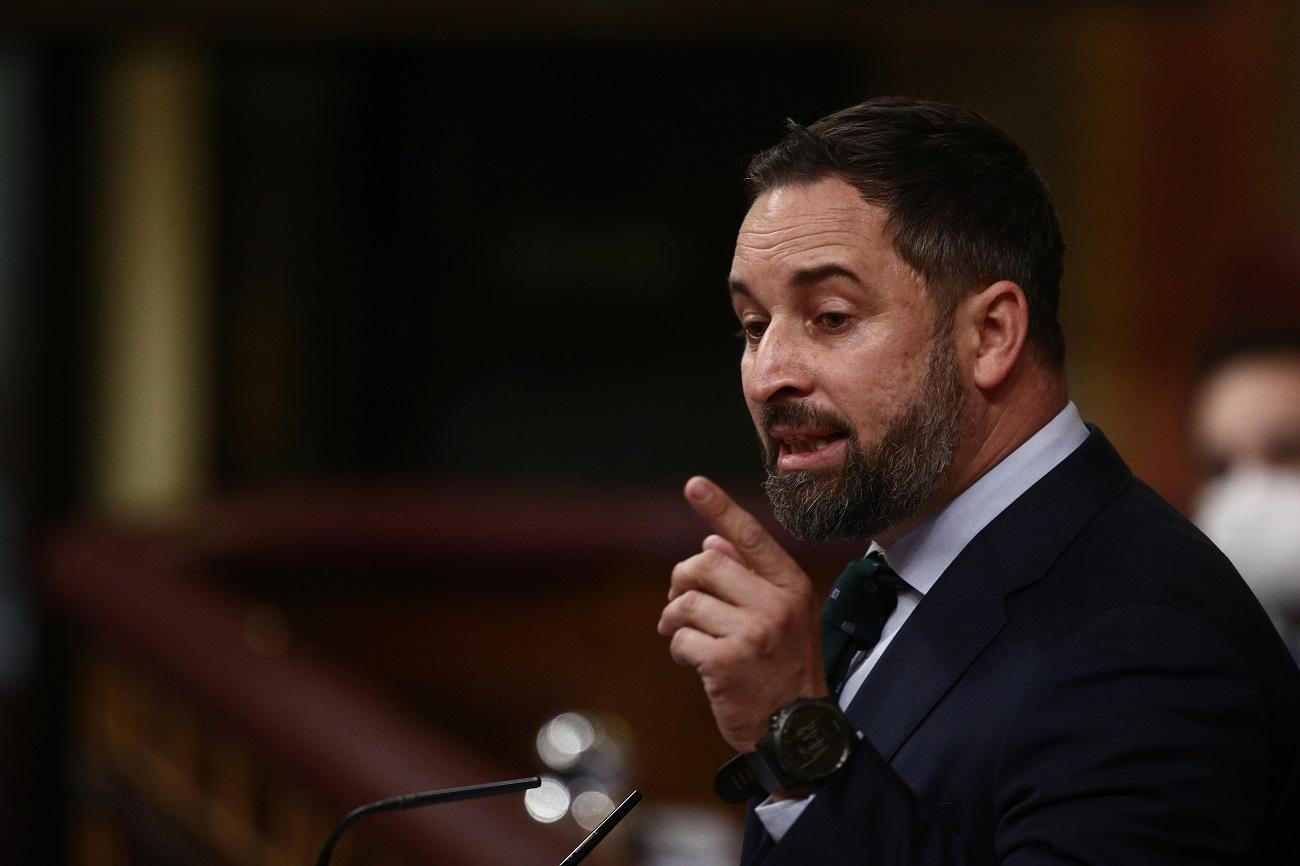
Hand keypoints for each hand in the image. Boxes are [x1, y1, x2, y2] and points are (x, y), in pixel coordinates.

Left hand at [658, 475, 827, 751]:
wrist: (796, 730)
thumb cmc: (784, 668)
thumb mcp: (782, 616)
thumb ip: (751, 577)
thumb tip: (712, 544)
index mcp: (791, 585)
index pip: (751, 536)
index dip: (720, 509)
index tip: (694, 484)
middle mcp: (776, 603)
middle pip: (704, 566)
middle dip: (680, 583)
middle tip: (677, 603)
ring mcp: (752, 632)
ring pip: (686, 603)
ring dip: (675, 620)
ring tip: (684, 636)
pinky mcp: (727, 661)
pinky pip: (680, 639)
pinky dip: (678, 650)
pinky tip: (694, 663)